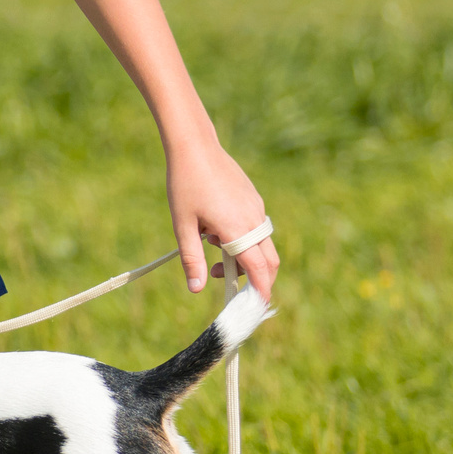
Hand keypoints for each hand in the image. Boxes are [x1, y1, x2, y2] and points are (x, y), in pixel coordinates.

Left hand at [165, 141, 279, 300]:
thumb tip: (196, 289)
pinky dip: (243, 238)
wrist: (195, 147)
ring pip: (262, 244)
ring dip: (244, 256)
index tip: (256, 307)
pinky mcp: (254, 199)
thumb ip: (192, 259)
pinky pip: (256, 228)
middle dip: (256, 279)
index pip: (259, 270)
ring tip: (210, 243)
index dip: (261, 292)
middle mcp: (254, 220)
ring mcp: (257, 207)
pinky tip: (215, 227)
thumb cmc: (185, 185)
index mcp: (237, 229)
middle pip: (269, 261)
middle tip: (225, 280)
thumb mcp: (183, 225)